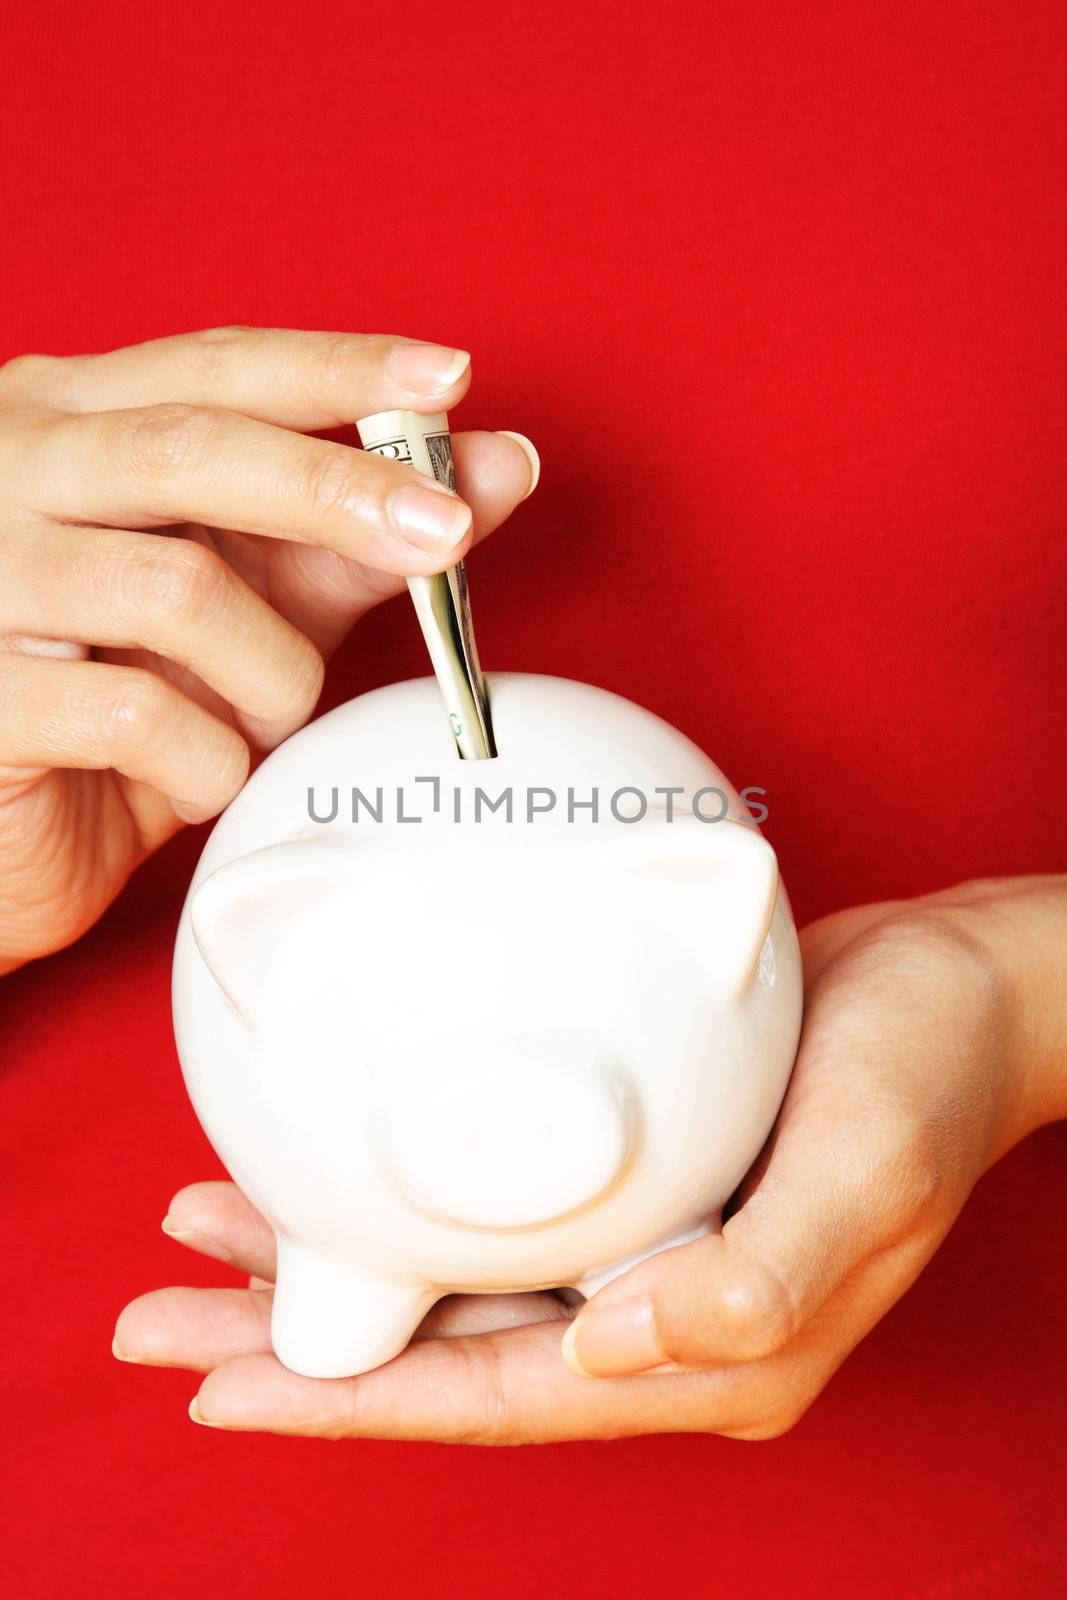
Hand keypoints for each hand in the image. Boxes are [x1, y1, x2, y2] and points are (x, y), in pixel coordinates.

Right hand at [0, 327, 536, 972]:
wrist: (5, 833)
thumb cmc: (124, 695)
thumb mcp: (251, 600)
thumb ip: (355, 533)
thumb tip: (497, 464)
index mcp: (74, 420)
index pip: (215, 366)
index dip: (337, 369)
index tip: (446, 380)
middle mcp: (9, 474)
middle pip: (190, 449)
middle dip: (337, 492)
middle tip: (444, 535)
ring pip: (175, 589)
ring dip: (272, 671)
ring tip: (273, 716)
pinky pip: (135, 716)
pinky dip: (212, 761)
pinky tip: (205, 776)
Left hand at [113, 875, 1066, 1442]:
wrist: (961, 984)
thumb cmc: (929, 1073)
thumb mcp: (869, 1170)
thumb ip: (756, 1281)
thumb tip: (614, 1348)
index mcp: (705, 1349)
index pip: (498, 1398)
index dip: (355, 1402)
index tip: (223, 1388)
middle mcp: (656, 1314)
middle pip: (443, 1350)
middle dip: (298, 1343)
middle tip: (161, 1313)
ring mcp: (637, 1243)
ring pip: (447, 1277)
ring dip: (327, 1263)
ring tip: (209, 1236)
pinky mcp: (629, 1172)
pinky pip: (488, 1201)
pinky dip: (396, 1191)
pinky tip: (334, 1163)